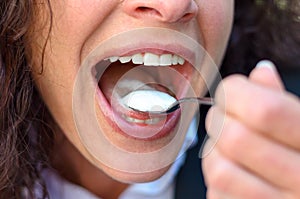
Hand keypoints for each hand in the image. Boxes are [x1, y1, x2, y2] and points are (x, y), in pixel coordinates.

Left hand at [202, 61, 299, 198]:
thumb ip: (282, 100)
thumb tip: (260, 72)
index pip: (263, 111)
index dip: (234, 93)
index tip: (232, 91)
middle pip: (234, 138)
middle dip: (218, 118)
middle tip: (225, 115)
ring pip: (219, 168)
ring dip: (214, 150)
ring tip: (226, 145)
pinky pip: (216, 191)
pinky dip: (216, 174)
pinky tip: (232, 168)